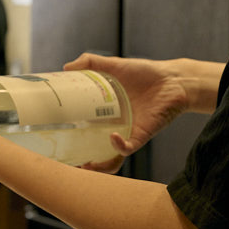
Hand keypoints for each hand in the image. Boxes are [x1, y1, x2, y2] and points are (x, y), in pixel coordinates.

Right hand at [64, 53, 190, 163]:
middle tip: (67, 162)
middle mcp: (115, 127)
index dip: (72, 139)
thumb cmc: (145, 73)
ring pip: (111, 159)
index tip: (55, 140)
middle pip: (96, 152)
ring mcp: (127, 133)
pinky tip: (111, 136)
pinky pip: (128, 147)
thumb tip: (65, 67)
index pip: (85, 131)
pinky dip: (118, 145)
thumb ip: (90, 62)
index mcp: (105, 113)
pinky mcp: (141, 134)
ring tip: (86, 164)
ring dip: (99, 166)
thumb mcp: (114, 65)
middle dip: (82, 163)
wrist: (174, 79)